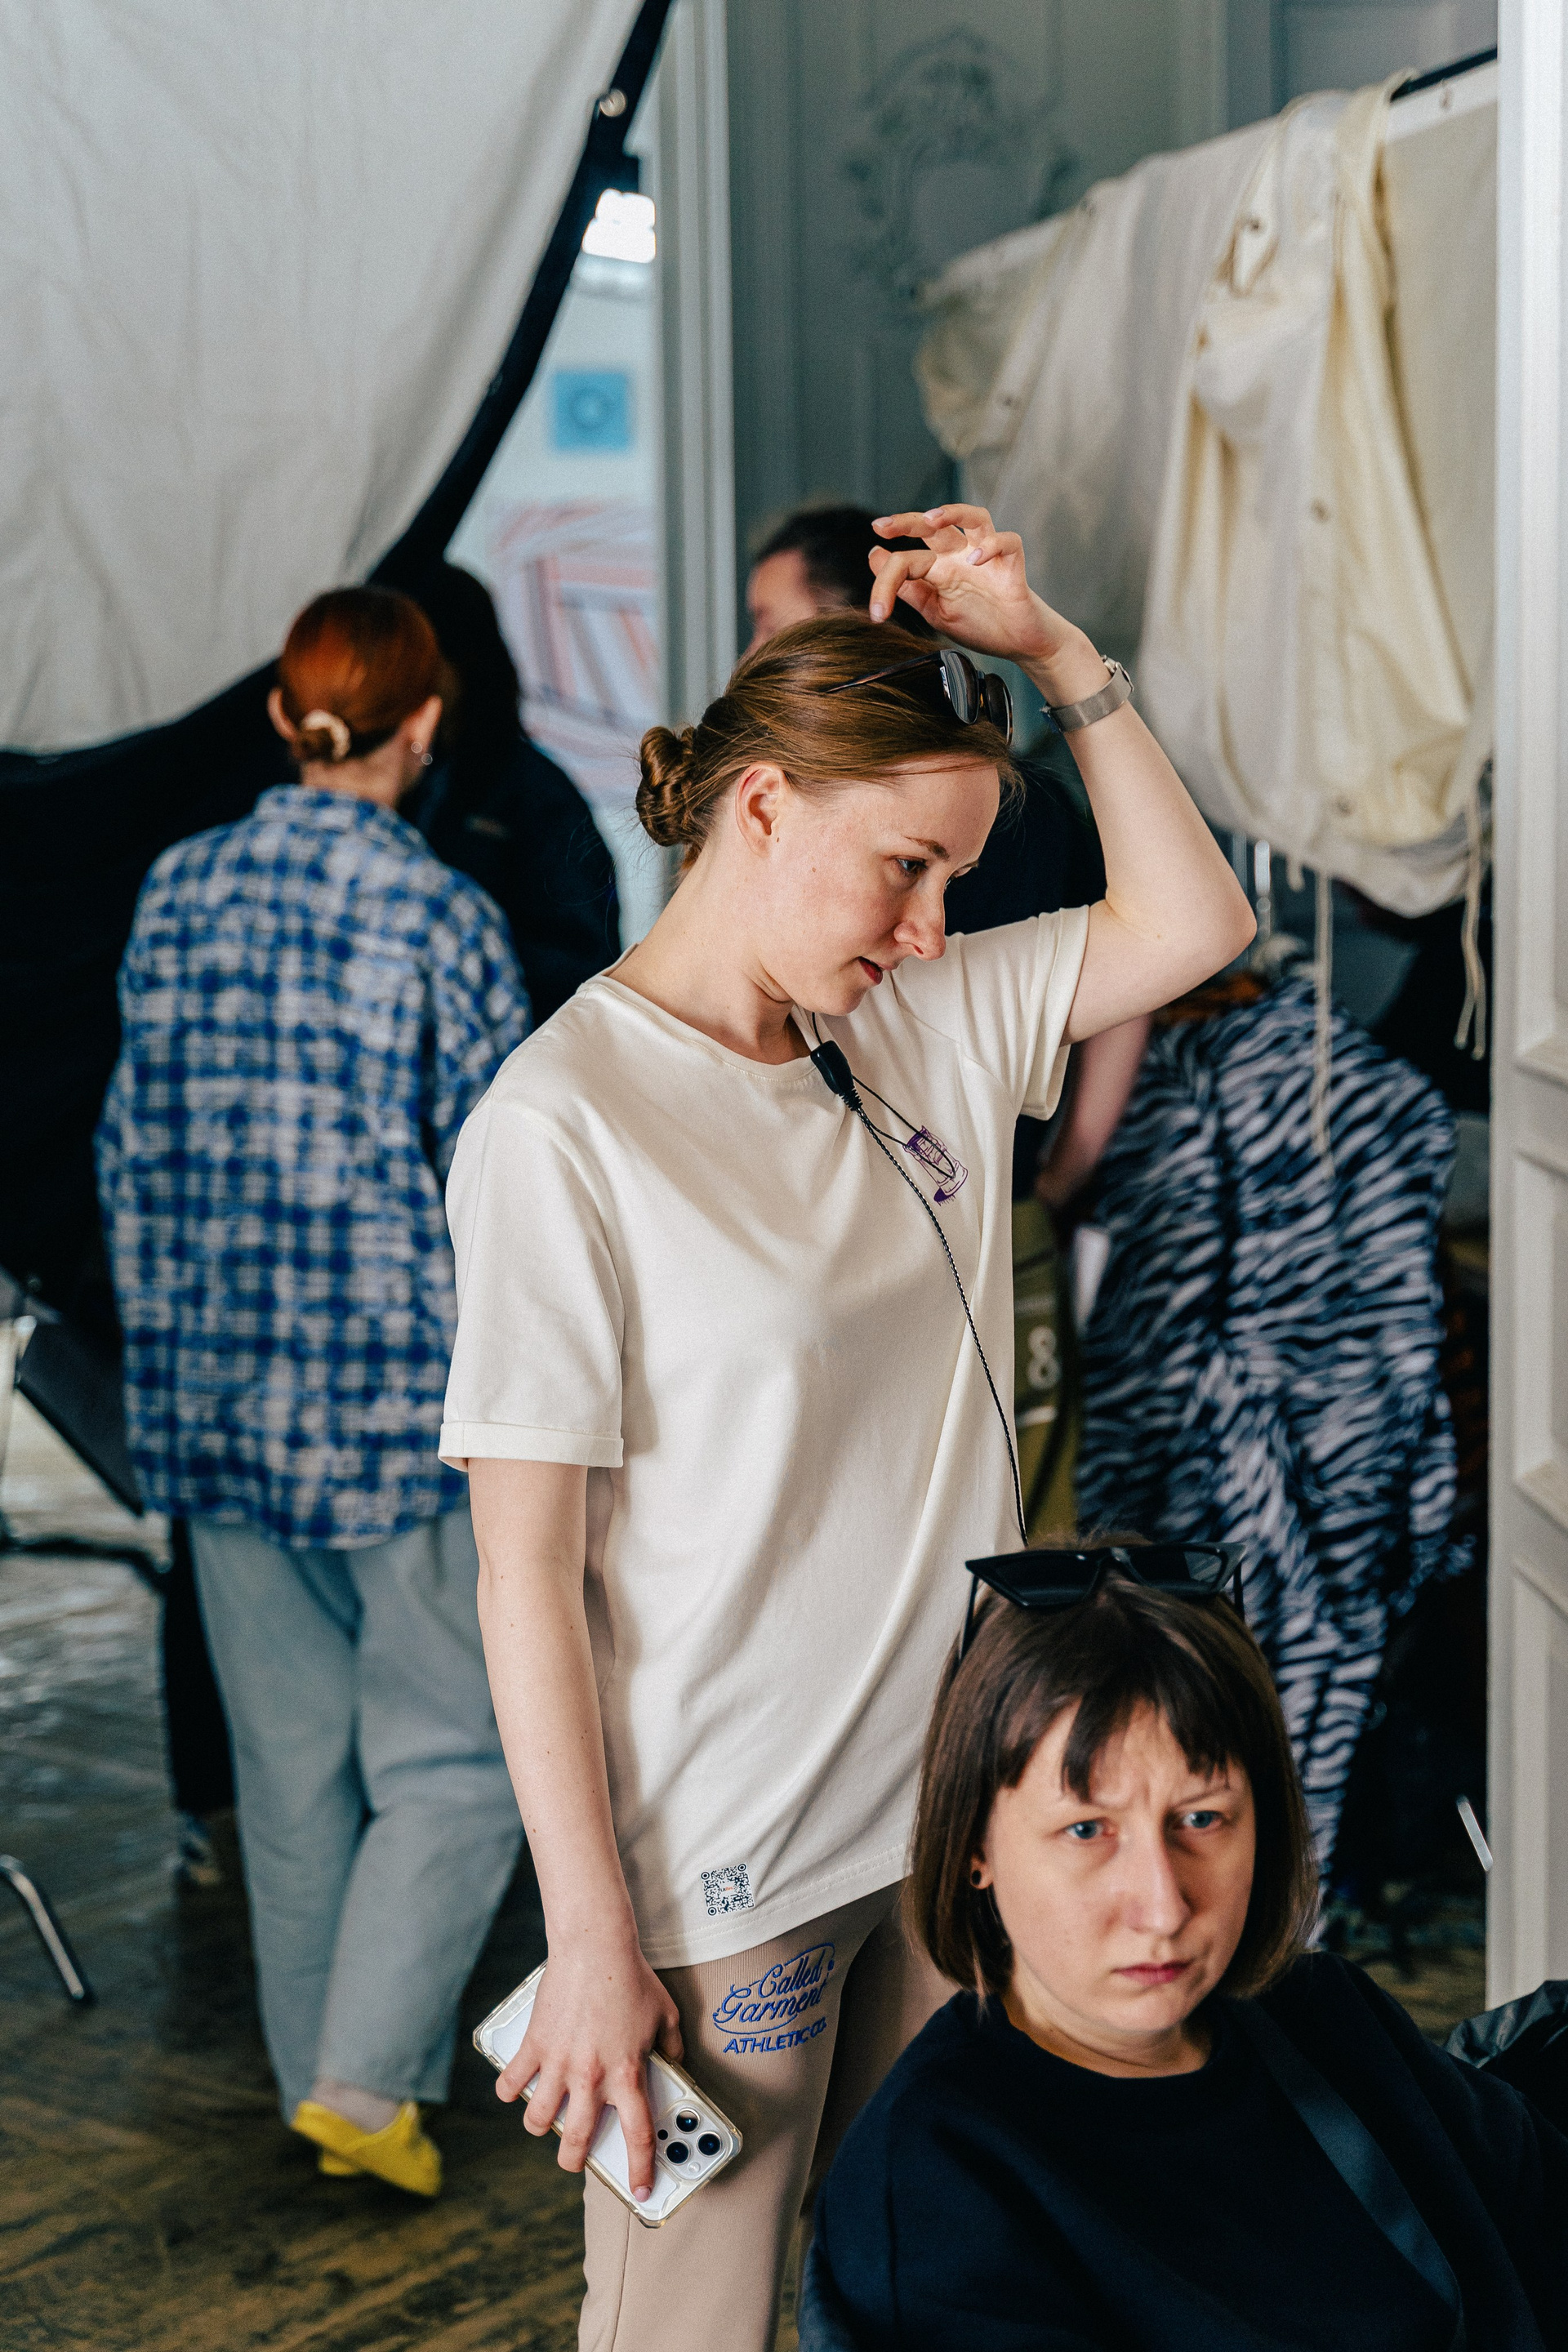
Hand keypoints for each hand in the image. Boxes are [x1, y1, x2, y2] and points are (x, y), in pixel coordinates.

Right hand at [499, 1930, 683, 2201]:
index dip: (640, 2168)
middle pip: (578, 2141)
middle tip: (575, 2161)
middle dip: (575, 2161)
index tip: (642, 2190)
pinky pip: (512, 2083)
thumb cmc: (632, 1978)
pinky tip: (515, 2089)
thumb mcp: (665, 2014)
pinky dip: (510, 2091)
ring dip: (541, 2127)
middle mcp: (592, 2077)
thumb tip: (675, 2064)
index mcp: (627, 2074)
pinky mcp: (534, 2046)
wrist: (595, 1947)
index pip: (638, 2135)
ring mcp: (559, 2064)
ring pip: (540, 2120)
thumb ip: (671, 2046)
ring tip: (545, 2122)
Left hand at [868, 505, 1106, 699]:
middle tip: (882, 526)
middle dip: (907, 520)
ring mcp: (987, 557)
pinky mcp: (1012, 566)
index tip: (877, 613)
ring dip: (953, 512)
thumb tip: (875, 556)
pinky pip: (1007, 542)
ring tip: (932, 520)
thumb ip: (907, 587)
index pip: (907, 561)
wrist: (1019, 643)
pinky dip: (992, 546)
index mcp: (939, 568)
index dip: (886, 582)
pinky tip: (976, 560)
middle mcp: (960, 556)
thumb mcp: (934, 611)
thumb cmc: (980, 624)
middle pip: (934, 525)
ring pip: (974, 517)